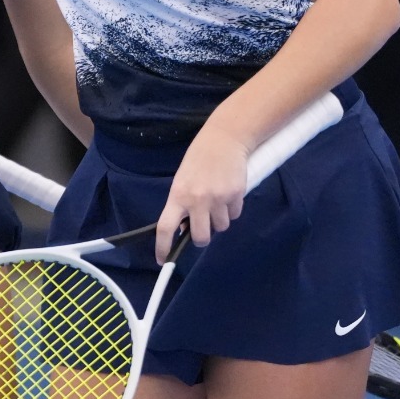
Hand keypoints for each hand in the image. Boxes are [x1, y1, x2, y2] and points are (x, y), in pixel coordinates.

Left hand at [154, 125, 249, 260]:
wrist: (224, 139)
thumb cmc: (199, 159)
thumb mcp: (183, 179)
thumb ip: (182, 203)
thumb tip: (184, 228)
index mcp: (178, 195)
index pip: (166, 228)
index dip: (163, 247)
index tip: (163, 260)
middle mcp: (198, 200)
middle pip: (200, 238)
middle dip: (202, 237)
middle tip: (202, 227)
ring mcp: (218, 199)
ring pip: (221, 227)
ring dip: (219, 220)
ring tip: (217, 201)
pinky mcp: (236, 196)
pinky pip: (235, 215)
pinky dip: (232, 210)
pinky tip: (228, 193)